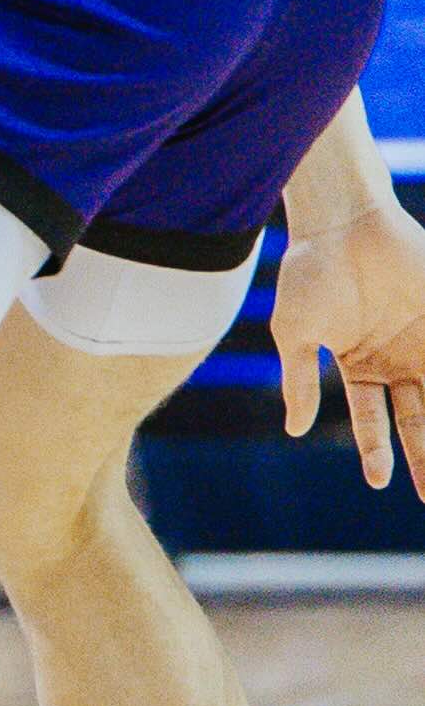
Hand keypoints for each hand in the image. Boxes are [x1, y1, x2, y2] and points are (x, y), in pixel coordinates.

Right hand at [274, 202, 424, 491]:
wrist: (344, 223)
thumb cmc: (309, 274)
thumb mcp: (295, 332)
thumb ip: (297, 380)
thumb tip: (294, 430)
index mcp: (357, 365)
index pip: (371, 419)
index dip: (377, 450)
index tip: (381, 482)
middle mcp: (394, 358)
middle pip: (416, 417)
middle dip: (424, 455)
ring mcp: (421, 339)